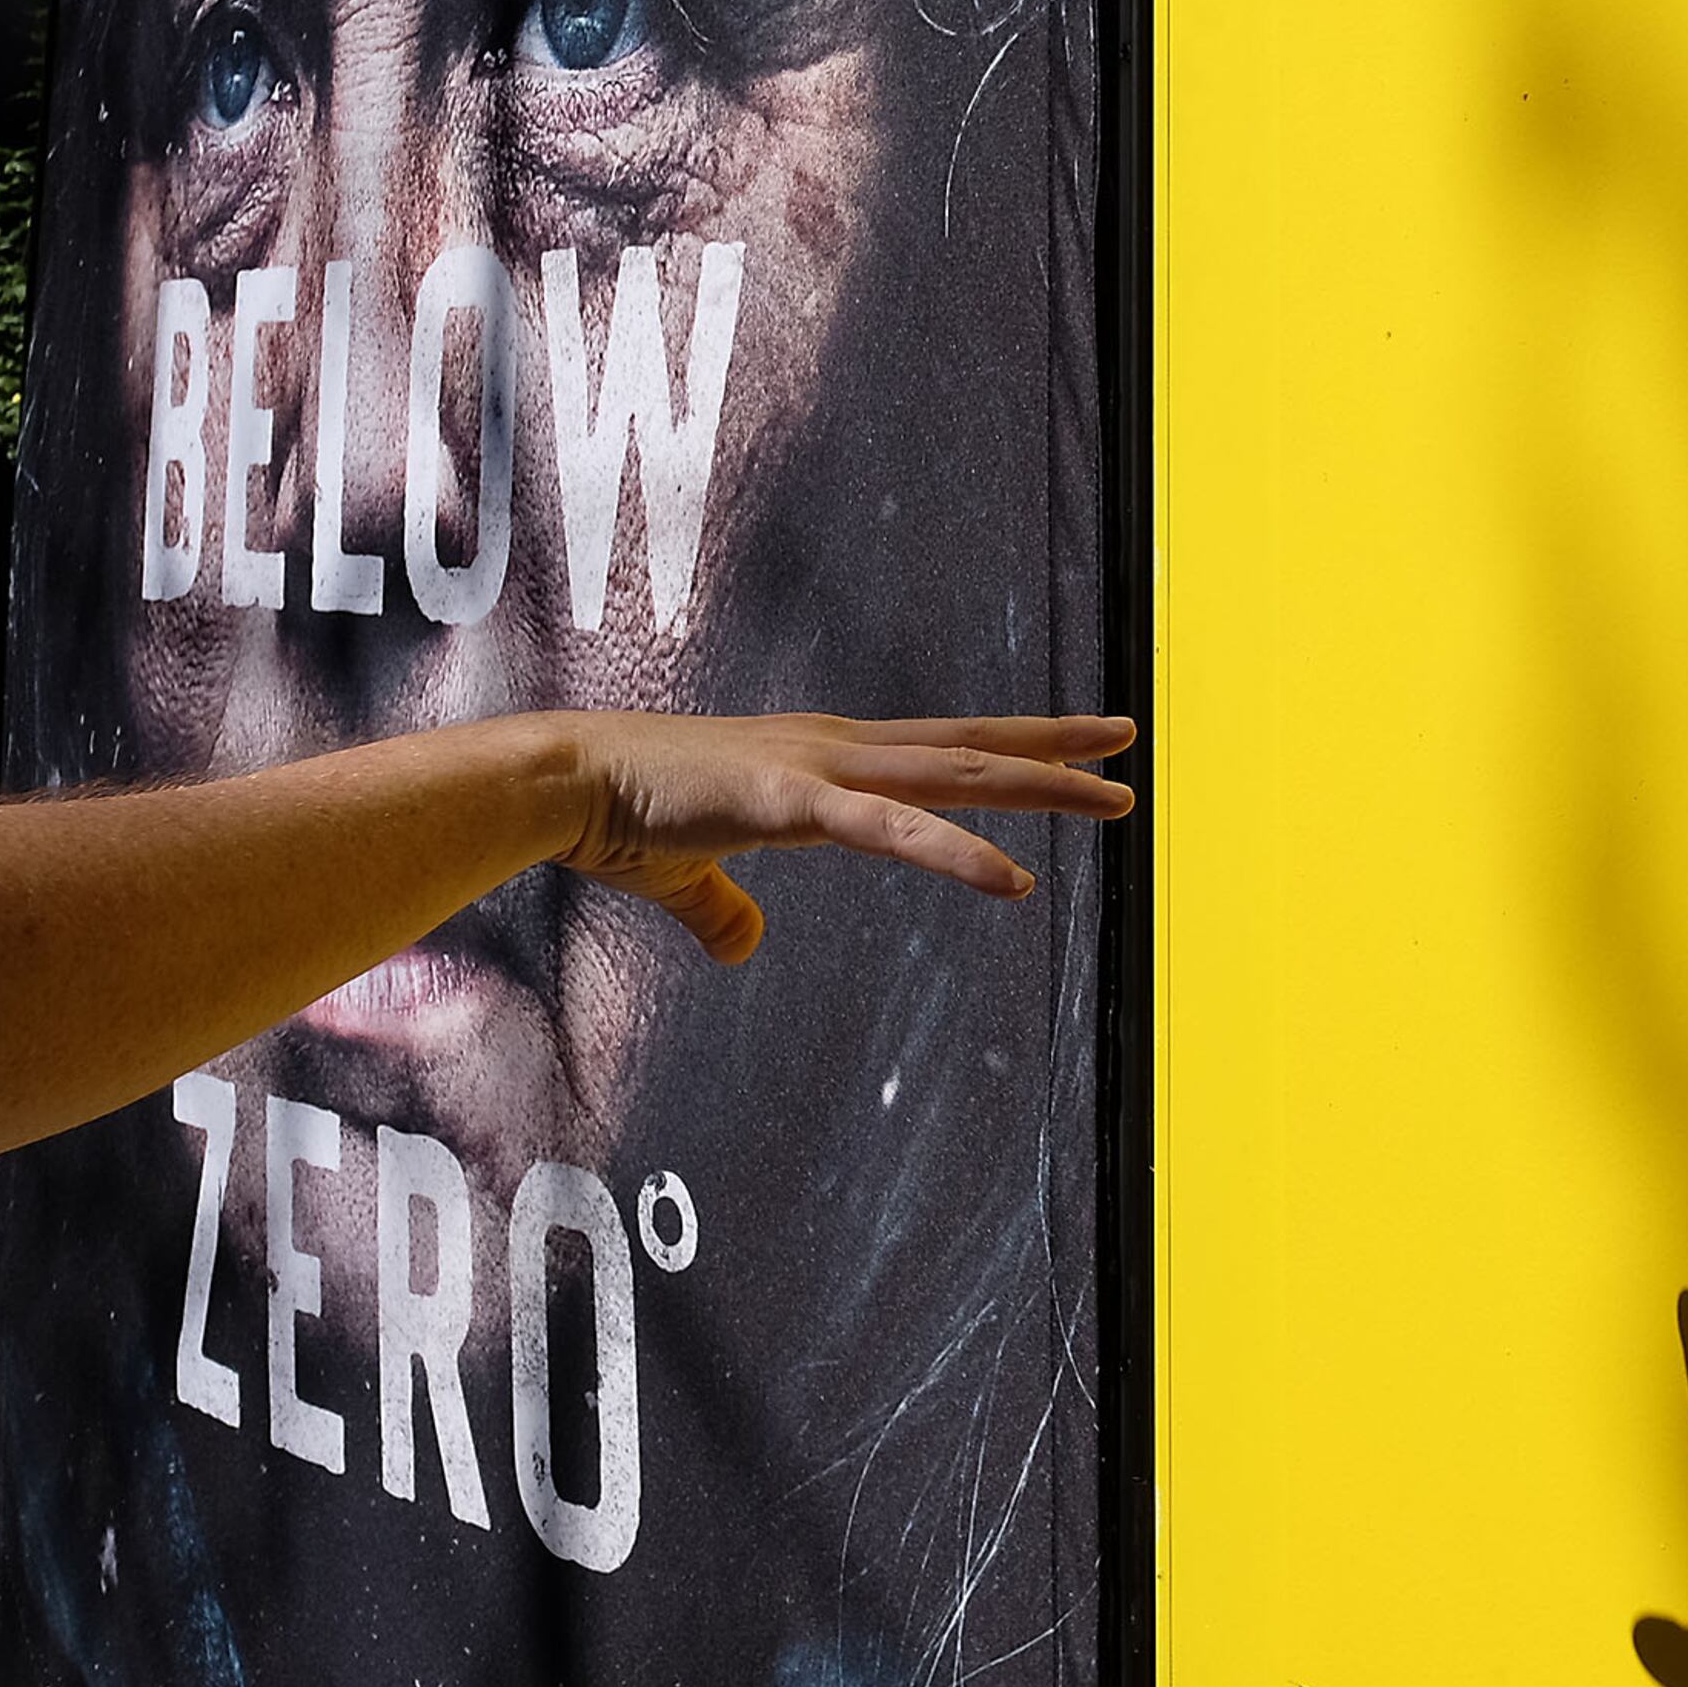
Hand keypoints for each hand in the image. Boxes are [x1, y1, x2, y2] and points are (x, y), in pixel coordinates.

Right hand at [540, 710, 1136, 961]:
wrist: (558, 783)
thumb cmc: (618, 815)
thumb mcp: (688, 873)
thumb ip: (723, 907)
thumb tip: (743, 945)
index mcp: (820, 762)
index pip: (938, 750)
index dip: (1010, 744)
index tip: (1077, 741)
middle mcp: (835, 751)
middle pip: (969, 748)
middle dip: (1054, 749)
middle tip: (1130, 744)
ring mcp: (818, 769)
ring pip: (954, 775)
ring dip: (1041, 785)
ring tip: (1117, 797)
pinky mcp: (791, 800)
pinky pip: (891, 831)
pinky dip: (956, 854)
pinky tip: (1014, 880)